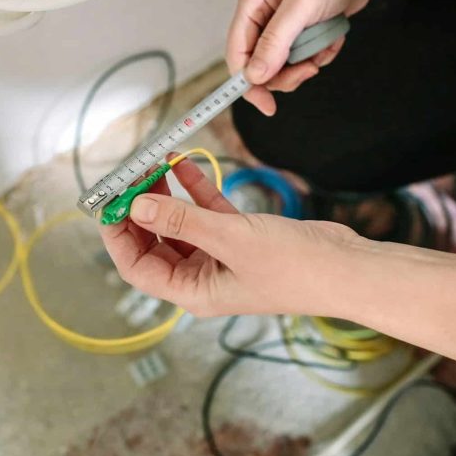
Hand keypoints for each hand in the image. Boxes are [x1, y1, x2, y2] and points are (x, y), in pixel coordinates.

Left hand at [99, 158, 359, 317]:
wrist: (347, 267)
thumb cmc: (294, 267)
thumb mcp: (230, 239)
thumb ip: (181, 221)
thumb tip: (135, 207)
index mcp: (193, 291)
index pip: (138, 267)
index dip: (118, 236)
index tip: (108, 204)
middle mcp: (201, 277)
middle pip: (155, 242)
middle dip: (140, 210)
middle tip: (130, 177)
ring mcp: (220, 257)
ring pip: (179, 224)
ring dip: (165, 196)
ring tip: (153, 164)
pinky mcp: (239, 238)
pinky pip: (206, 212)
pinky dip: (195, 190)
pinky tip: (183, 164)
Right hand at [226, 0, 377, 114]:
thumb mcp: (301, 7)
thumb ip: (275, 42)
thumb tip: (254, 75)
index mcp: (252, 2)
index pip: (237, 53)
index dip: (248, 82)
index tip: (266, 104)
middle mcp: (261, 15)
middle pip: (259, 65)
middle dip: (285, 73)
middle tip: (308, 70)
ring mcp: (280, 24)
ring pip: (281, 66)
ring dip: (306, 63)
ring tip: (323, 46)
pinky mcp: (298, 31)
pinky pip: (301, 59)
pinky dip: (318, 55)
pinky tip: (331, 37)